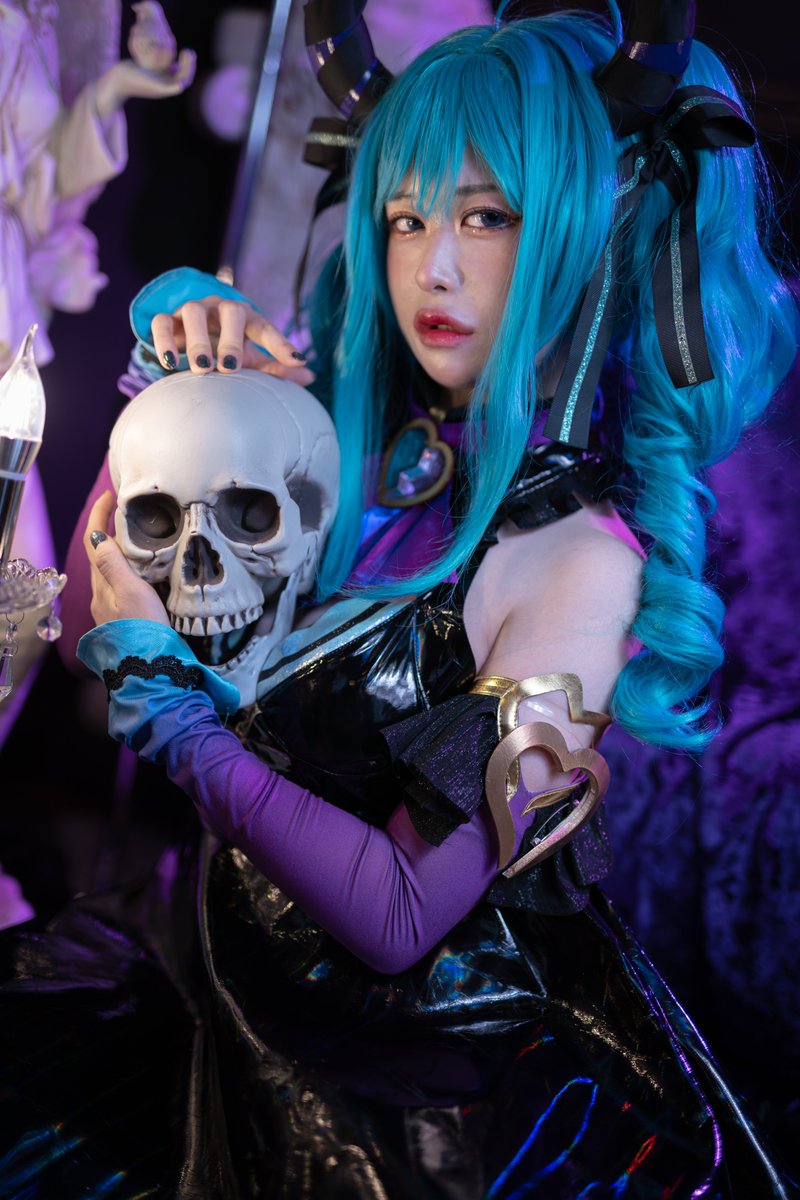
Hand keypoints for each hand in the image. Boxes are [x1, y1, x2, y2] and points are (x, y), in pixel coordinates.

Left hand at [84, 491, 169, 626]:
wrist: (150, 667)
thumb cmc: (143, 629)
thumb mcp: (130, 591)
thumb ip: (113, 563)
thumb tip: (94, 536)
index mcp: (102, 584)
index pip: (94, 542)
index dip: (99, 516)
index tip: (108, 494)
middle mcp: (102, 595)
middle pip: (100, 555)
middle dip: (108, 530)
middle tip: (124, 512)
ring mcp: (112, 608)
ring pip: (111, 571)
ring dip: (119, 550)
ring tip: (137, 537)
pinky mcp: (126, 618)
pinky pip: (122, 585)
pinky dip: (129, 570)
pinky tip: (143, 573)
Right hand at [94, 50, 195, 119]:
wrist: (118, 81)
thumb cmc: (135, 84)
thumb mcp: (152, 85)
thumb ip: (167, 88)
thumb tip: (181, 86)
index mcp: (166, 88)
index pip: (184, 79)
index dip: (189, 67)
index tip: (188, 54)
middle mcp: (163, 83)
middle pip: (180, 73)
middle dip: (187, 63)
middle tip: (189, 51)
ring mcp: (157, 77)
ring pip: (173, 67)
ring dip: (179, 59)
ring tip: (182, 50)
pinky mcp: (150, 70)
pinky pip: (163, 62)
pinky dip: (167, 55)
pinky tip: (168, 47)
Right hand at [151, 295, 315, 385]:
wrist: (190, 346)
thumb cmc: (227, 353)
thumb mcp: (253, 362)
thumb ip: (277, 368)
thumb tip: (310, 376)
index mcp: (246, 319)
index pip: (266, 327)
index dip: (282, 344)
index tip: (296, 361)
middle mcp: (220, 310)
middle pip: (230, 311)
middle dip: (231, 340)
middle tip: (230, 368)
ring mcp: (192, 312)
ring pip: (193, 313)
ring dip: (197, 340)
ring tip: (202, 368)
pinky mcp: (168, 321)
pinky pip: (161, 323)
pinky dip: (164, 340)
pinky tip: (170, 363)